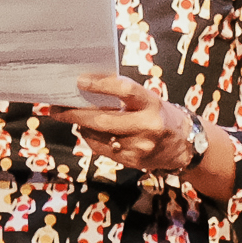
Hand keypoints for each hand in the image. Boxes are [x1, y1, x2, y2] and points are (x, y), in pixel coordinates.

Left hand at [43, 71, 201, 176]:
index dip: (101, 84)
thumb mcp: (149, 100)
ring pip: (99, 136)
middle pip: (104, 119)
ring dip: (81, 126)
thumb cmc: (161, 115)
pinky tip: (88, 131)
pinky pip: (103, 149)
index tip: (80, 81)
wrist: (184, 145)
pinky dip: (91, 139)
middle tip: (56, 108)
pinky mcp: (133, 161)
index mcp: (151, 103)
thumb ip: (125, 97)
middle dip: (75, 114)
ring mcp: (140, 146)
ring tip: (69, 117)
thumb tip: (88, 89)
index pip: (125, 90)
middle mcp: (147, 125)